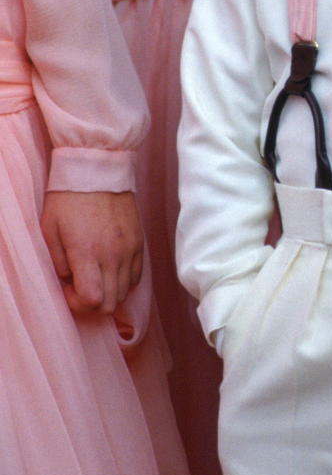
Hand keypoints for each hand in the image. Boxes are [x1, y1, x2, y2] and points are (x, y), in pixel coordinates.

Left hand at [40, 190, 143, 316]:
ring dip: (108, 293)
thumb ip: (58, 261)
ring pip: (125, 292)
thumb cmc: (68, 198)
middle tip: (79, 285)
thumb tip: (69, 280)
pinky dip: (124, 281)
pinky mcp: (139, 242)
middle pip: (111, 303)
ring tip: (95, 276)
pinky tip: (110, 269)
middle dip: (92, 304)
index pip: (92, 300)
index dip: (78, 303)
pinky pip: (136, 276)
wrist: (98, 170)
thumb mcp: (49, 229)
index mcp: (87, 252)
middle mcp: (112, 255)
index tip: (68, 288)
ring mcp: (129, 249)